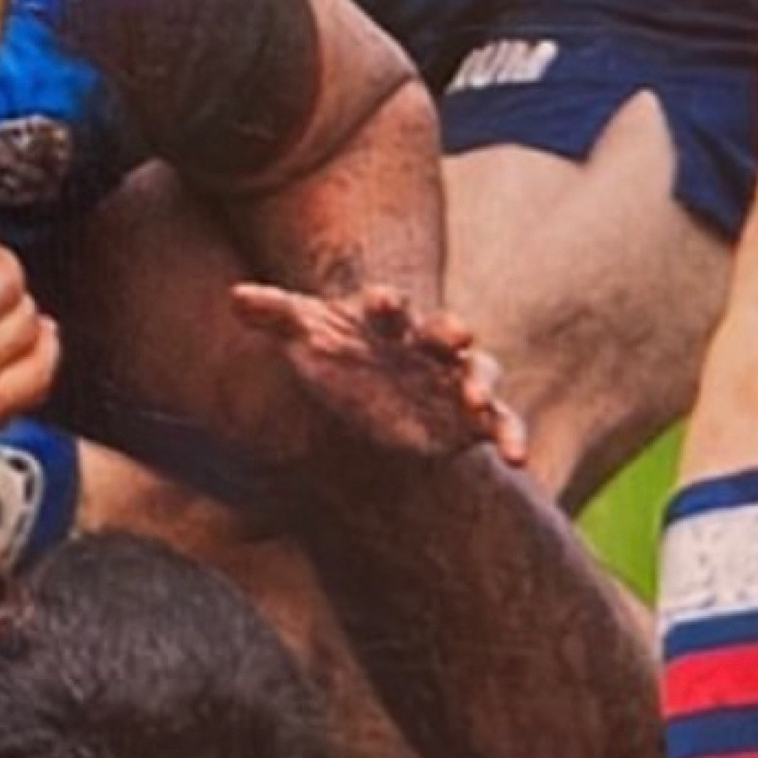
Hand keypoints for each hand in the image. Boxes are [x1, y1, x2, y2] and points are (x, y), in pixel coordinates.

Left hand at [229, 281, 527, 463]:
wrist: (372, 392)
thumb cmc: (337, 354)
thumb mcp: (305, 335)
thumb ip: (275, 314)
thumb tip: (234, 297)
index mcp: (387, 322)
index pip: (387, 307)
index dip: (386, 304)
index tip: (383, 302)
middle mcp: (428, 345)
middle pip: (445, 332)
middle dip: (450, 332)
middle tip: (456, 334)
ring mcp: (455, 379)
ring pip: (481, 374)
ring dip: (483, 384)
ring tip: (478, 401)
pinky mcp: (472, 418)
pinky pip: (500, 423)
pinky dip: (514, 436)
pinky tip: (522, 460)